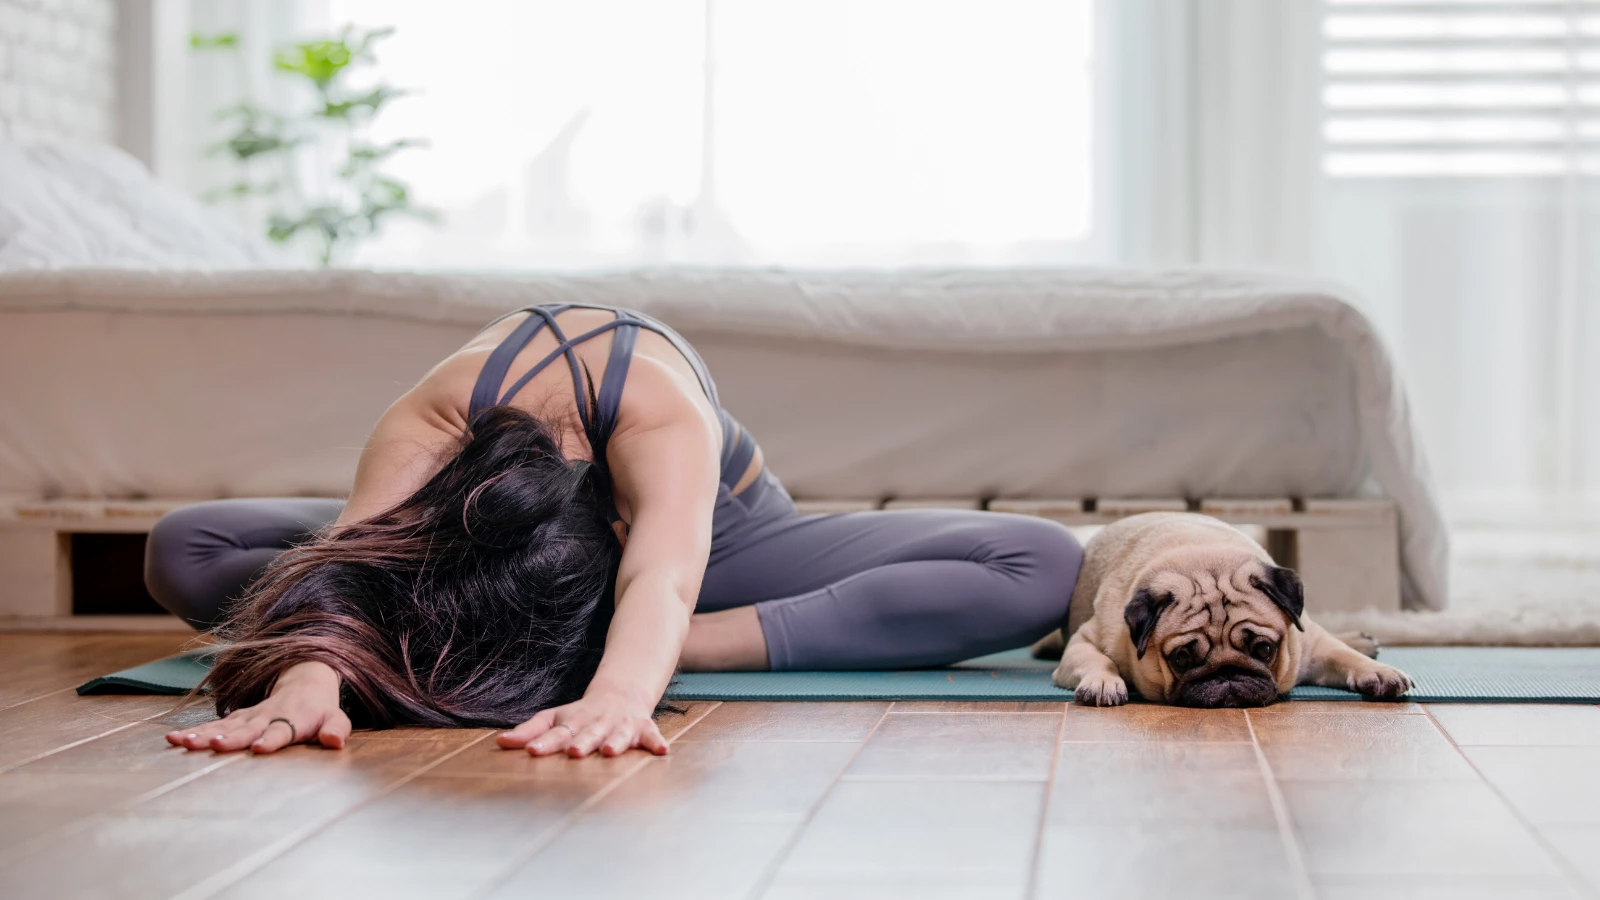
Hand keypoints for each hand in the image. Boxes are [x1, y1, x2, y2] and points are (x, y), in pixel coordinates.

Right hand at [166, 660, 350, 753]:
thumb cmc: (321, 709)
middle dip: (231, 737)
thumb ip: (336, 729)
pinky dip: (193, 731)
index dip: (272, 738)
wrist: (304, 682)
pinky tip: (173, 739)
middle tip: (214, 745)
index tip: (260, 748)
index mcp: (293, 718)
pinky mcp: (236, 719)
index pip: (282, 729)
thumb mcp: (335, 718)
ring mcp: (249, 717)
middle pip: (247, 728)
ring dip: (203, 734)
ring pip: (224, 726)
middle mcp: (267, 716)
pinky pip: (212, 726)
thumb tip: (335, 741)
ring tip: (181, 743)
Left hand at [496, 690, 667, 757]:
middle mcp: (597, 723)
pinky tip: (662, 751)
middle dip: (582, 742)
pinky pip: (651, 736)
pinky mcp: (642, 728)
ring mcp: (621, 726)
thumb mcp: (555, 718)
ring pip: (618, 734)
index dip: (545, 742)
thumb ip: (530, 731)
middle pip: (588, 733)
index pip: (557, 733)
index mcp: (574, 722)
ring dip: (615, 742)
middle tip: (574, 752)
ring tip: (611, 752)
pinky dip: (656, 742)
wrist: (621, 694)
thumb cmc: (581, 714)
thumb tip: (500, 742)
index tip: (532, 751)